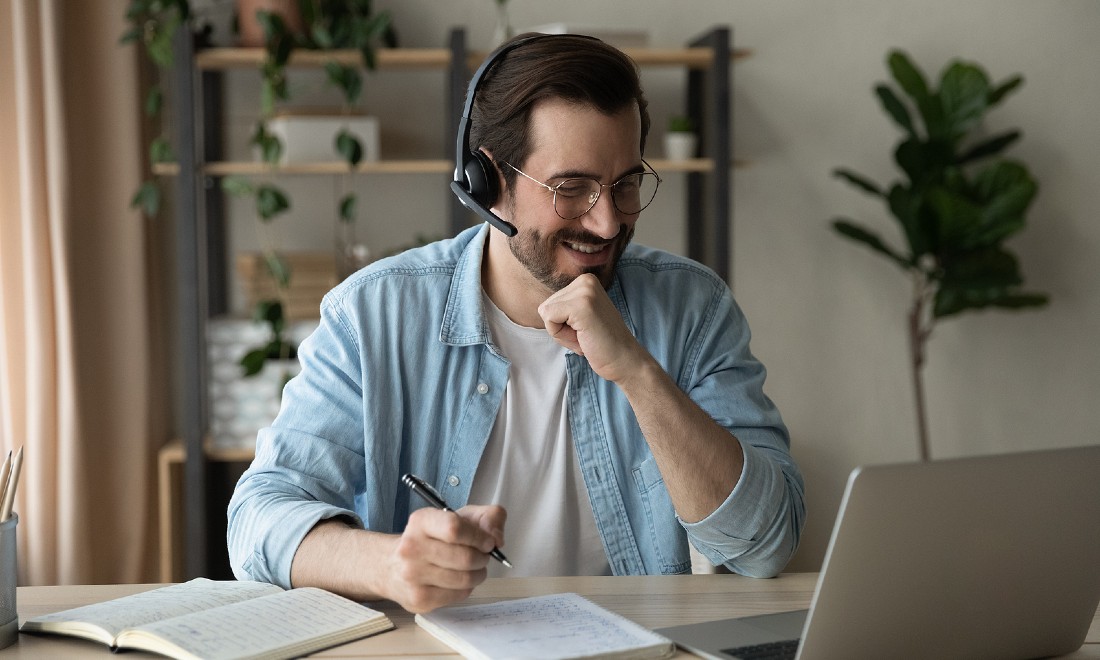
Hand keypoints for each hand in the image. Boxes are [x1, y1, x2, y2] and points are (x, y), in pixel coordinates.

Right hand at [385, 504, 505, 612]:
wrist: (392, 566)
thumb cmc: (431, 539)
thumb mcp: (458, 516)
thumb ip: (488, 517)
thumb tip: (497, 539)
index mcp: (421, 521)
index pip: (455, 528)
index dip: (479, 536)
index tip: (487, 541)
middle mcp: (411, 547)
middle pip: (464, 557)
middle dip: (482, 558)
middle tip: (482, 556)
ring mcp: (412, 575)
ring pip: (464, 579)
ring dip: (478, 574)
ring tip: (474, 569)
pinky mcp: (418, 598)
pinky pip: (458, 595)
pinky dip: (467, 588)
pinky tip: (460, 580)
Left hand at [537, 274, 650, 383]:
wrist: (625, 360)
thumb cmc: (601, 343)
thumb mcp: (582, 315)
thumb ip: (565, 306)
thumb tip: (541, 306)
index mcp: (586, 280)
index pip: (550, 302)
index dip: (562, 323)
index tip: (584, 329)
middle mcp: (586, 280)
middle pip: (545, 306)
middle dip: (560, 327)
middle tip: (586, 334)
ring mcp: (585, 292)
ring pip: (546, 313)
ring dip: (562, 333)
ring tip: (586, 336)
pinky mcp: (581, 306)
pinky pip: (549, 320)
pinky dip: (563, 336)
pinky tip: (584, 338)